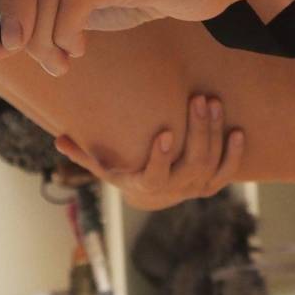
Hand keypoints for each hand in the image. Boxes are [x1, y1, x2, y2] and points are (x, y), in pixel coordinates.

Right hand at [53, 95, 244, 208]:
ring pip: (210, 162)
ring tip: (212, 102)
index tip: (165, 134)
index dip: (162, 157)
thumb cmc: (125, 172)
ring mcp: (195, 188)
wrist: (153, 195)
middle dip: (198, 130)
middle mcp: (174, 189)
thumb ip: (83, 154)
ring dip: (214, 132)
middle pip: (192, 163)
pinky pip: (226, 172)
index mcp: (147, 185)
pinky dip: (234, 154)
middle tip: (198, 99)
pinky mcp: (210, 185)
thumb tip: (58, 139)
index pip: (156, 174)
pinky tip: (237, 131)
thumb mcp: (103, 166)